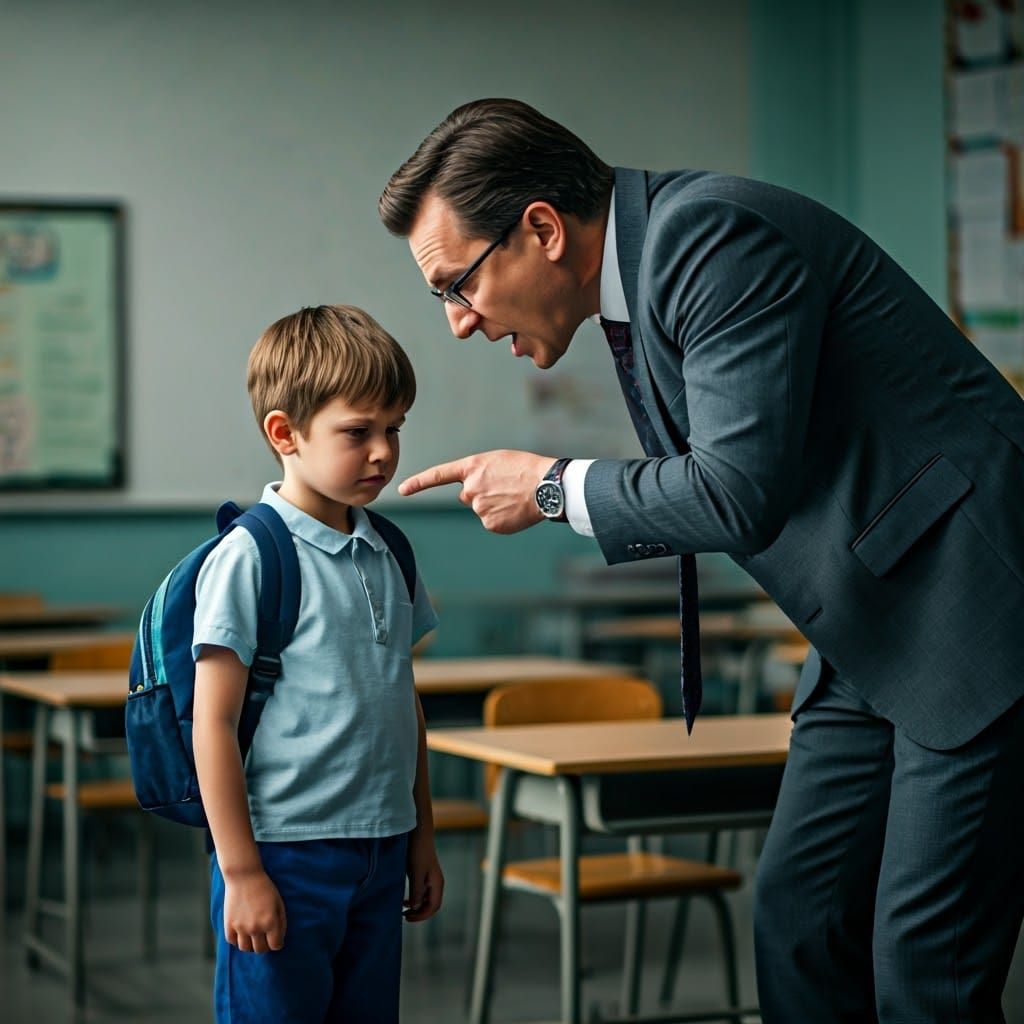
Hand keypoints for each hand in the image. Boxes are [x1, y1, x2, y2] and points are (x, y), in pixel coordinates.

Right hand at [222, 868, 286, 952]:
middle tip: (264, 937)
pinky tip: (242, 932)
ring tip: (253, 935)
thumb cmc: (265, 888)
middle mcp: (255, 928)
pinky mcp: (229, 925)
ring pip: (245, 948)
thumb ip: (281, 922)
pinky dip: (237, 940)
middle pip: (260, 950)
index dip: (277, 943)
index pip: (275, 946)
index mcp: (270, 922)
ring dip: (250, 944)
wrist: (244, 876)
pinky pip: (233, 942)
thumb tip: (279, 939)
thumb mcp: (279, 903)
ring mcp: (240, 928)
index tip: (275, 938)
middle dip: (264, 945)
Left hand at [398, 450, 556, 532]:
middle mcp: (471, 489)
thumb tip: (468, 495)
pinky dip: (502, 518)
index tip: (401, 490)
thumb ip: (477, 474)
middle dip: (481, 493)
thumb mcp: (497, 462)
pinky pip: (491, 522)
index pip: (438, 476)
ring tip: (514, 497)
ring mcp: (479, 508)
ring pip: (481, 509)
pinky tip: (515, 509)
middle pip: (467, 496)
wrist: (547, 486)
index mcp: (472, 468)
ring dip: (494, 505)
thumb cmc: (526, 469)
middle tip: (504, 487)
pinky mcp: (490, 524)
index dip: (418, 483)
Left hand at [404, 829, 443, 922]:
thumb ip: (417, 891)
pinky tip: (405, 900)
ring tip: (403, 911)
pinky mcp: (424, 874)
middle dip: (420, 913)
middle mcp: (436, 882)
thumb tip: (416, 908)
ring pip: (426, 899)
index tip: (407, 918)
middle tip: (405, 917)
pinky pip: (422, 892)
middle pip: (431, 905)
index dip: (422, 916)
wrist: (418, 834)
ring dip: (417, 907)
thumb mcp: (416, 873)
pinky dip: (415, 899)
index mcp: (437, 883)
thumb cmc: (418, 852)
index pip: (433, 907)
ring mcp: (431, 879)